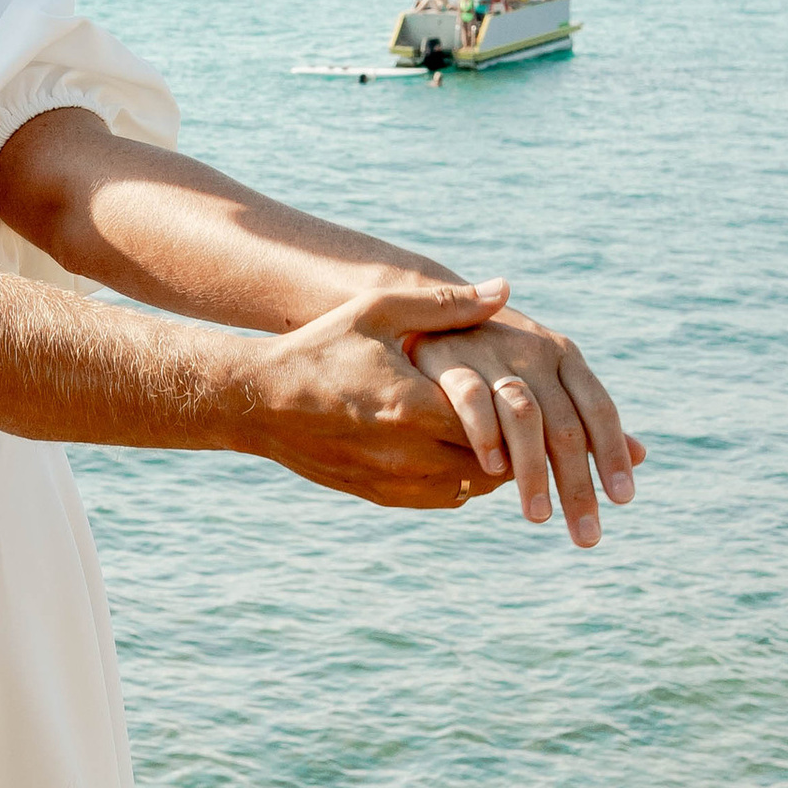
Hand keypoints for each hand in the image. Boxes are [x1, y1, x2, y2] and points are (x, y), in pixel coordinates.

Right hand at [237, 281, 514, 509]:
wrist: (259, 402)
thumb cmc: (320, 349)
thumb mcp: (378, 312)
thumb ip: (446, 305)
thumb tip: (505, 289)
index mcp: (414, 406)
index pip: (499, 422)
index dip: (520, 409)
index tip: (528, 390)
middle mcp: (410, 454)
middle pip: (494, 461)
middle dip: (513, 440)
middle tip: (523, 414)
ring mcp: (395, 480)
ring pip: (473, 486)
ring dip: (490, 463)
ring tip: (494, 428)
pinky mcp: (381, 495)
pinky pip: (443, 498)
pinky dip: (460, 478)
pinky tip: (457, 447)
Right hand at [410, 303, 642, 548]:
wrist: (424, 304)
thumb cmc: (490, 354)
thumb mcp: (543, 376)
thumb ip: (584, 416)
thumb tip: (641, 454)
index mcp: (563, 356)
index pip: (598, 409)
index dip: (612, 454)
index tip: (623, 500)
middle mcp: (533, 353)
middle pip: (565, 424)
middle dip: (577, 484)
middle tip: (587, 536)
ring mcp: (491, 354)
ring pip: (524, 417)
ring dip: (533, 471)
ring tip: (539, 516)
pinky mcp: (447, 359)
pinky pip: (471, 401)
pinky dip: (484, 436)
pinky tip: (494, 473)